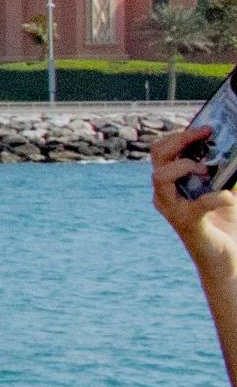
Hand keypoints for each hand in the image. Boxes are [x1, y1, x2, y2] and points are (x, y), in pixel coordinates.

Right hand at [152, 129, 236, 273]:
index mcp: (172, 182)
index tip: (206, 127)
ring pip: (160, 177)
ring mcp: (172, 210)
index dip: (180, 135)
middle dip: (180, 140)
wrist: (226, 258)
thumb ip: (225, 172)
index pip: (162, 150)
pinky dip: (214, 198)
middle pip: (157, 156)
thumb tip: (232, 149)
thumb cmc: (225, 223)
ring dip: (185, 166)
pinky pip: (196, 205)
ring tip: (208, 169)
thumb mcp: (226, 189)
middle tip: (205, 134)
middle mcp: (165, 194)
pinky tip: (227, 197)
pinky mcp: (188, 225)